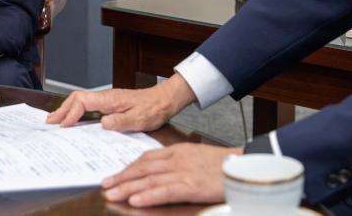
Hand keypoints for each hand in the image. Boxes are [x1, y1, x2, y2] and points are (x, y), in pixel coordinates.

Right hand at [46, 73, 195, 131]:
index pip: (83, 101)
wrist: (164, 101)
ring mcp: (107, 101)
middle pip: (77, 99)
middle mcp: (106, 97)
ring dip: (68, 110)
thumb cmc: (153, 108)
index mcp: (110, 99)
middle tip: (49, 122)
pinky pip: (89, 107)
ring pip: (82, 102)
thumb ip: (121, 121)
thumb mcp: (139, 118)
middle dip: (62, 109)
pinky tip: (75, 121)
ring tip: (56, 121)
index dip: (71, 113)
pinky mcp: (111, 105)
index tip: (64, 126)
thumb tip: (103, 123)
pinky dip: (77, 112)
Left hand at [103, 143, 241, 206]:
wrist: (247, 164)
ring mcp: (184, 172)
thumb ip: (180, 162)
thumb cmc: (226, 163)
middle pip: (143, 168)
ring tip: (111, 194)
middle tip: (105, 185)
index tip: (116, 174)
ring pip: (149, 180)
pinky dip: (148, 195)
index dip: (129, 167)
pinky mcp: (191, 186)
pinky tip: (135, 200)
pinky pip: (164, 191)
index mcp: (179, 151)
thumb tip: (163, 172)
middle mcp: (177, 159)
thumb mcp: (198, 156)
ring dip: (127, 187)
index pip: (147, 158)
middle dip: (122, 177)